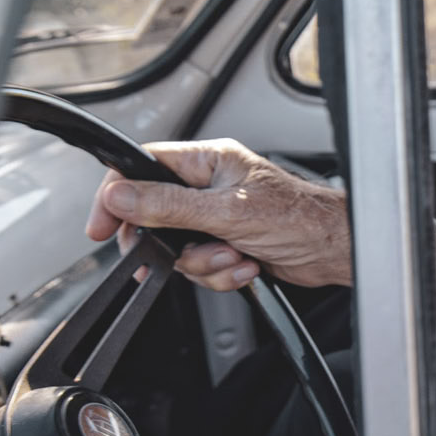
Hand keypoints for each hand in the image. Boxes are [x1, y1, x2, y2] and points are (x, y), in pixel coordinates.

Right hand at [85, 139, 350, 290]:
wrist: (334, 251)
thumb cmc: (299, 217)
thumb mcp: (225, 212)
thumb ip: (169, 206)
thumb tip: (121, 196)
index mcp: (208, 161)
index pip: (143, 166)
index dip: (117, 195)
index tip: (101, 225)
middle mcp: (209, 185)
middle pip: (154, 215)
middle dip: (169, 244)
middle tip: (178, 253)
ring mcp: (216, 217)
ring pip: (177, 248)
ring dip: (203, 262)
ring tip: (232, 255)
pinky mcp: (226, 245)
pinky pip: (200, 267)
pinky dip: (219, 274)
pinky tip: (244, 266)